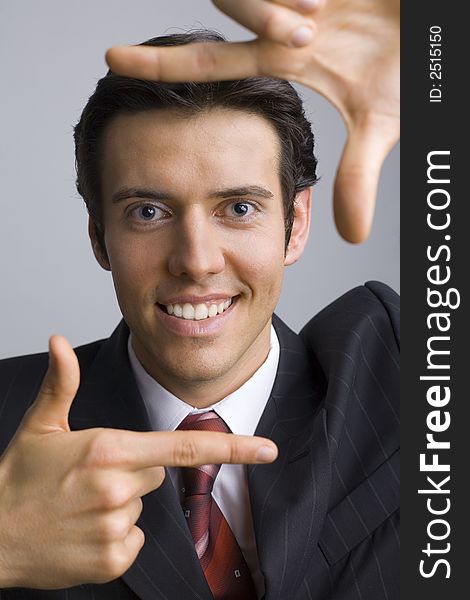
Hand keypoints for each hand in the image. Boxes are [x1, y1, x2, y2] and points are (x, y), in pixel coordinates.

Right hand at [0, 336, 276, 588]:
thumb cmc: (16, 479)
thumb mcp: (40, 426)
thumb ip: (61, 383)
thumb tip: (59, 340)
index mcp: (108, 451)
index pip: (184, 449)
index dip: (233, 448)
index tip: (268, 450)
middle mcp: (117, 489)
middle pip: (156, 473)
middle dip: (133, 470)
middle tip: (90, 476)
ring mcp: (115, 529)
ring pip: (143, 506)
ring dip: (120, 504)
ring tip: (80, 505)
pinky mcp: (111, 561)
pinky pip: (134, 539)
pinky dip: (115, 535)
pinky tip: (83, 530)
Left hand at [105, 0, 398, 242]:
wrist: (437, 19)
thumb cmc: (408, 59)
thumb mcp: (378, 123)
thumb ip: (356, 174)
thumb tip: (350, 237)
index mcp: (288, 56)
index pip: (213, 64)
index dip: (164, 65)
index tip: (111, 63)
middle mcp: (285, 20)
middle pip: (216, 26)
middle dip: (176, 49)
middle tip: (136, 58)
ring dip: (279, 17)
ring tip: (319, 27)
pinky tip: (324, 2)